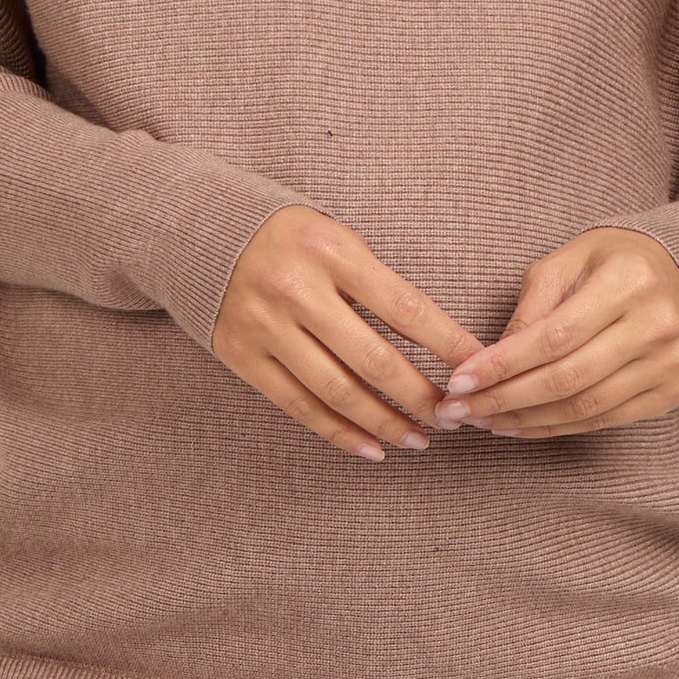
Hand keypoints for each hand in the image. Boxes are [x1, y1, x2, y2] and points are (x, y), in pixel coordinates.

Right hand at [211, 206, 484, 459]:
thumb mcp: (334, 236)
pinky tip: (370, 448)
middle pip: (373, 359)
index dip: (447, 344)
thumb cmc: (288, 236)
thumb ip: (374, 282)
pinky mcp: (241, 354)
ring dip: (385, 423)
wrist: (200, 230)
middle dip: (421, 395)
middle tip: (454, 417)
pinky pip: (298, 405)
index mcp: (331, 251)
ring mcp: (265, 326)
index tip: (478, 369)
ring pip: (337, 392)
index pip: (405, 307)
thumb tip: (433, 342)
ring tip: (418, 440)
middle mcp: (296, 290)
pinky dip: (338, 432)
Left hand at [431, 228, 678, 437]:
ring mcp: (672, 362)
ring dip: (528, 420)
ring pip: (586, 406)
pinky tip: (524, 425)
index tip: (459, 382)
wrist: (678, 272)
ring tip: (486, 421)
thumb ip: (529, 309)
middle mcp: (657, 324)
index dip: (503, 364)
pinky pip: (607, 418)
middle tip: (460, 411)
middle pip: (568, 378)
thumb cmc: (608, 263)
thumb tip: (489, 364)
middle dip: (506, 398)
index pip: (553, 336)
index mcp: (628, 281)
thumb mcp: (564, 263)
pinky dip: (559, 427)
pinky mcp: (675, 390)